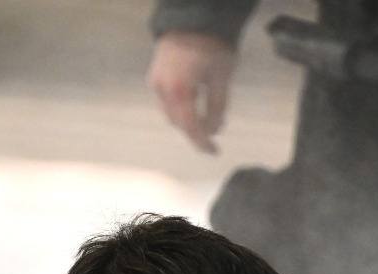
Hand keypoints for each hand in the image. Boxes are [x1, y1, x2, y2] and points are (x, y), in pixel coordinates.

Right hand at [146, 31, 236, 154]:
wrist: (194, 17)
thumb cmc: (211, 45)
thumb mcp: (221, 78)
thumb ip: (217, 108)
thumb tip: (214, 130)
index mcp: (179, 90)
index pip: (189, 126)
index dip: (202, 142)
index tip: (214, 151)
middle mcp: (162, 89)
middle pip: (178, 122)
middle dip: (195, 131)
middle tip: (213, 133)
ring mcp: (156, 82)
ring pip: (171, 112)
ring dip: (187, 119)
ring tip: (206, 118)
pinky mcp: (155, 75)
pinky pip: (166, 100)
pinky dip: (179, 107)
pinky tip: (194, 104)